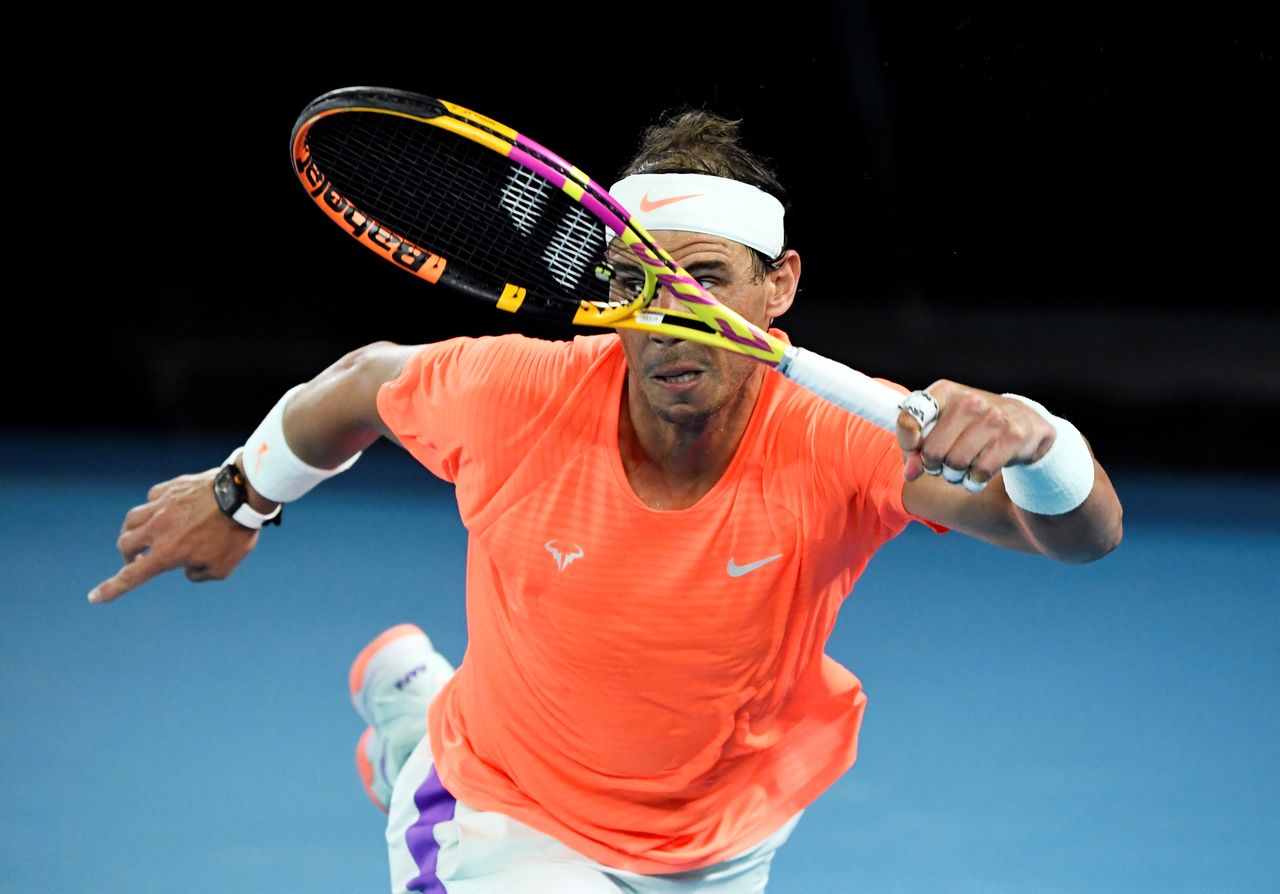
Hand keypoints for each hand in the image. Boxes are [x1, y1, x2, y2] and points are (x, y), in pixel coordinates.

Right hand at [89, 469, 258, 603]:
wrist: (244, 494)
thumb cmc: (236, 533)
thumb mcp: (222, 567)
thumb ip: (199, 574)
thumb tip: (187, 567)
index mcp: (168, 553)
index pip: (131, 576)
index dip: (111, 589)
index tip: (94, 597)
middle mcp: (157, 529)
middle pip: (125, 543)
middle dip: (127, 555)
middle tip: (137, 559)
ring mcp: (161, 505)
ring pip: (131, 519)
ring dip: (133, 531)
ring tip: (146, 535)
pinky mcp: (169, 488)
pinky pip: (151, 499)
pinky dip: (153, 508)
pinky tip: (165, 511)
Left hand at [896, 380, 1055, 489]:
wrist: (1025, 424)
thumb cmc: (971, 428)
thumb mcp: (941, 428)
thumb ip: (916, 448)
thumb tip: (911, 472)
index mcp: (945, 392)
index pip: (909, 418)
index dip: (907, 442)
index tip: (915, 449)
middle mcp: (969, 401)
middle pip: (932, 451)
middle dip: (934, 466)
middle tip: (944, 463)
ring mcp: (993, 418)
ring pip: (955, 464)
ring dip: (955, 475)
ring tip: (963, 467)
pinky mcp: (1012, 436)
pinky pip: (979, 472)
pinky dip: (974, 481)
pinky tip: (979, 472)